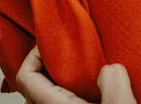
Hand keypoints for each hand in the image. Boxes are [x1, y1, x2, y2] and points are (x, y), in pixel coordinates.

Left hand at [17, 47, 136, 103]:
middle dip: (48, 66)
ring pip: (45, 100)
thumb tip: (110, 68)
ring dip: (59, 84)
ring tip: (84, 74)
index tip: (56, 42)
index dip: (34, 54)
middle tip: (71, 54)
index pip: (25, 77)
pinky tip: (92, 95)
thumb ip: (115, 83)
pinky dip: (66, 97)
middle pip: (33, 87)